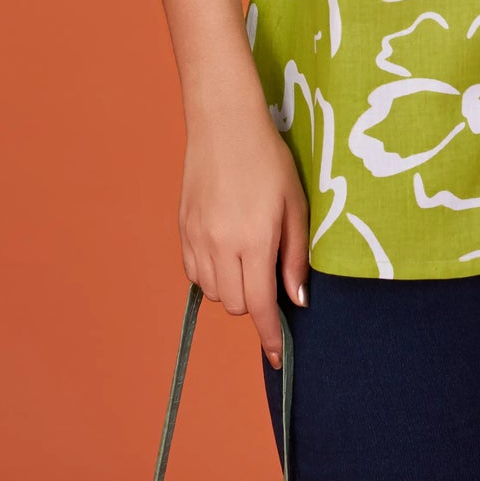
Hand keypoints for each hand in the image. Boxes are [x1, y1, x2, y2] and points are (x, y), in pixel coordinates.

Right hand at [178, 104, 310, 368]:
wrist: (224, 123)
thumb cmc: (268, 160)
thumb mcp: (295, 205)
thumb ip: (295, 256)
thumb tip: (296, 300)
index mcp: (252, 240)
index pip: (258, 306)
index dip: (270, 335)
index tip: (278, 357)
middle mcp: (220, 245)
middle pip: (235, 304)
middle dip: (254, 303)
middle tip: (271, 273)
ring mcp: (196, 238)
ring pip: (213, 292)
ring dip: (233, 288)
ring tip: (249, 257)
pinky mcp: (183, 230)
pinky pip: (194, 273)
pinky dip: (211, 275)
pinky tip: (226, 250)